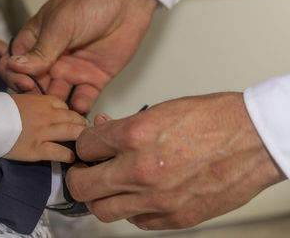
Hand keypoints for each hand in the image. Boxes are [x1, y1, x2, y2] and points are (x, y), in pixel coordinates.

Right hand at [0, 0, 156, 113]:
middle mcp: (52, 60)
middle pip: (34, 86)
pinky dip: (80, 105)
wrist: (126, 2)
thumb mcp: (60, 25)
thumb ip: (40, 50)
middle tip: (42, 105)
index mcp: (37, 43)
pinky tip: (80, 106)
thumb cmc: (90, 3)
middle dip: (36, 98)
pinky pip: (83, 98)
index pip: (15, 65)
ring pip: (58, 96)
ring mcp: (72, 71)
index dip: (16, 77)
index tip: (25, 83)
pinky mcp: (93, 79)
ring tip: (60, 112)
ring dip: (57, 106)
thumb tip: (15, 66)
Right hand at [4, 94, 87, 162]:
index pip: (63, 105)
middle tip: (85, 130)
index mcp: (40, 101)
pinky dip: (69, 155)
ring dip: (80, 137)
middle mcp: (46, 115)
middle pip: (72, 118)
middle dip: (81, 124)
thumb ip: (32, 102)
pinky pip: (60, 152)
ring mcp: (43, 132)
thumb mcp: (18, 99)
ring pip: (71, 132)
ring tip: (85, 143)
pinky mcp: (37, 149)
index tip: (71, 118)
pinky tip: (73, 158)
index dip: (69, 113)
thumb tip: (39, 105)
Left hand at [66, 93, 284, 229]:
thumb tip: (101, 131)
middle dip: (78, 177)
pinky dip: (131, 210)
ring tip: (107, 186)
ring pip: (104, 210)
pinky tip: (138, 197)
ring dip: (100, 198)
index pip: (85, 146)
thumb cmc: (212, 120)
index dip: (82, 146)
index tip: (86, 149)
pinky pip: (136, 222)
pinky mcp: (175, 217)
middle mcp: (141, 170)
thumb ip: (124, 126)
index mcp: (136, 135)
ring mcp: (158, 198)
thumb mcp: (160, 111)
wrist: (253, 139)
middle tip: (83, 172)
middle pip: (83, 185)